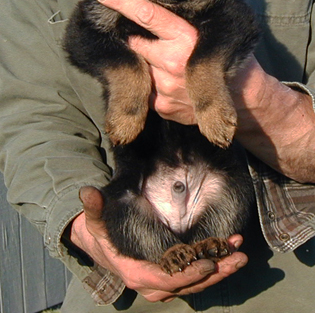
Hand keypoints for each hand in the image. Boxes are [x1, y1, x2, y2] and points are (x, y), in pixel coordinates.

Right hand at [70, 186, 247, 302]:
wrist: (101, 246)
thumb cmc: (102, 233)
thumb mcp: (95, 221)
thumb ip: (93, 208)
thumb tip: (87, 192)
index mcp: (137, 273)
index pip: (168, 279)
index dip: (189, 274)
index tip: (209, 263)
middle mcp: (153, 284)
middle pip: (189, 284)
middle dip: (216, 272)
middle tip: (238, 257)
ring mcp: (165, 283)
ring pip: (197, 283)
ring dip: (221, 269)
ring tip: (240, 254)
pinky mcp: (172, 277)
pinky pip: (196, 276)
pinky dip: (215, 266)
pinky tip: (229, 250)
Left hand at [95, 0, 314, 181]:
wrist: (243, 100)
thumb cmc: (228, 57)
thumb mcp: (212, 32)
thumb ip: (185, 22)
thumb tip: (156, 6)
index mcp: (186, 39)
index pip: (148, 15)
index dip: (122, 2)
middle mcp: (172, 63)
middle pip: (134, 42)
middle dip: (132, 37)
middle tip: (140, 35)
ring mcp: (164, 88)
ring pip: (139, 67)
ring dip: (145, 62)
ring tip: (165, 64)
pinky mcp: (161, 107)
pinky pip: (145, 89)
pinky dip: (151, 83)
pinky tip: (170, 83)